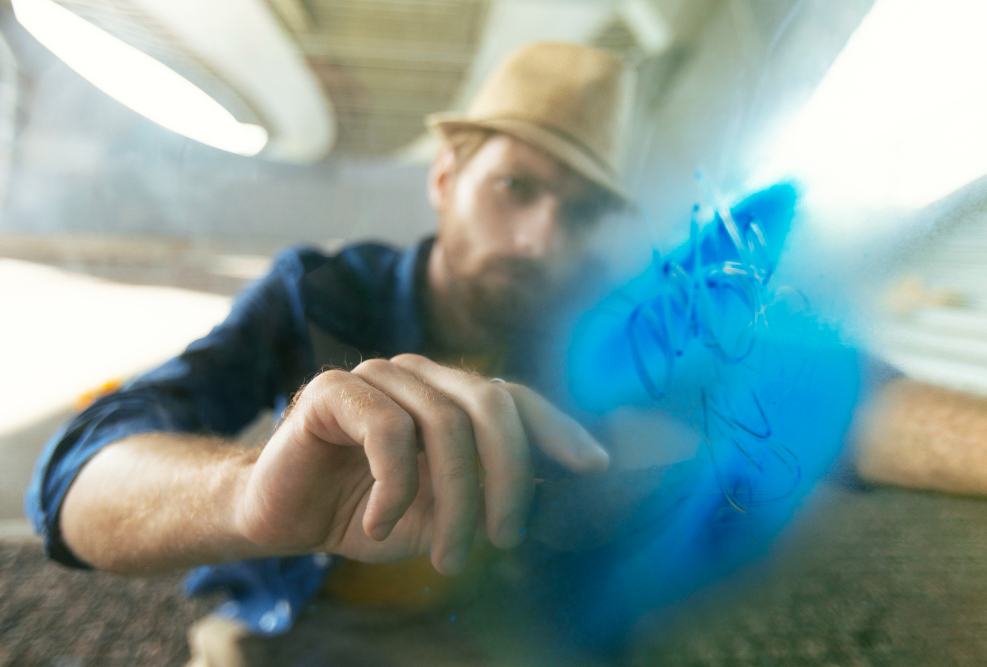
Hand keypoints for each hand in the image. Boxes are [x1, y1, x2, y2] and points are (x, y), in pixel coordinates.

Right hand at [234, 354, 608, 574]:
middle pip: (490, 403)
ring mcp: (377, 376)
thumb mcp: (444, 514)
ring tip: (448, 557)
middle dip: (509, 475)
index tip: (595, 466)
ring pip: (444, 424)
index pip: (515, 398)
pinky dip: (396, 487)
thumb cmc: (370, 513)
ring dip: (454, 501)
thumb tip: (560, 494)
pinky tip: (380, 524)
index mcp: (450, 396)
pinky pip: (387, 430)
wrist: (284, 517)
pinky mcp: (333, 390)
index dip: (558, 428)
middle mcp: (421, 375)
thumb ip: (490, 497)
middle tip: (504, 538)